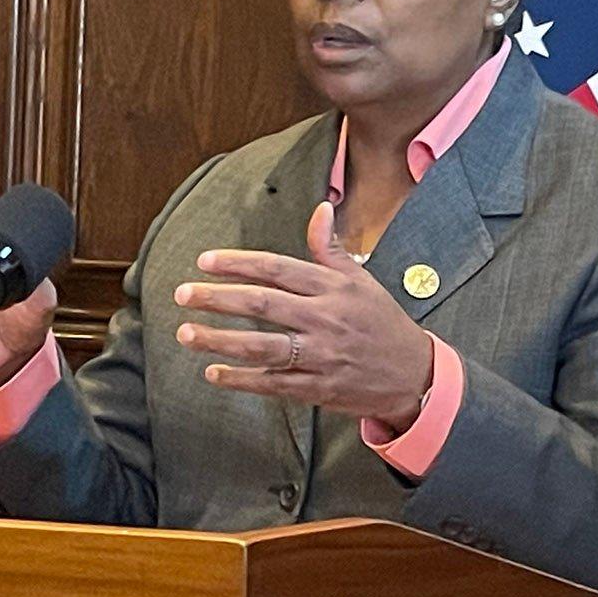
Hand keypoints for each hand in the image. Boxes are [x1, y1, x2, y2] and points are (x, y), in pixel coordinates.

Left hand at [176, 201, 432, 430]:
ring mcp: (321, 355)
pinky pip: (273, 383)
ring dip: (220, 340)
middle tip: (182, 293)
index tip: (204, 261)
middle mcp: (325, 319)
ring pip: (263, 346)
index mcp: (333, 287)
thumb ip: (330, 248)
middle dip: (218, 298)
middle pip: (263, 304)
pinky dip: (241, 379)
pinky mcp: (319, 388)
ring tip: (186, 333)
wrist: (415, 374)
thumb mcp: (361, 280)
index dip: (238, 263)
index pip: (277, 268)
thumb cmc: (382, 322)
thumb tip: (320, 208)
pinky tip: (213, 374)